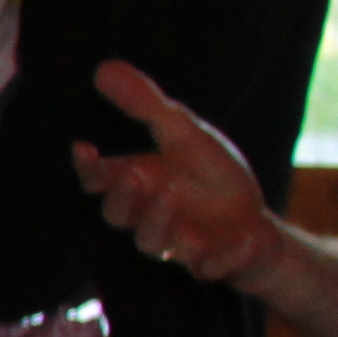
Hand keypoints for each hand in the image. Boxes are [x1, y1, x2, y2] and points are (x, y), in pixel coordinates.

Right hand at [73, 61, 279, 288]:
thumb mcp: (184, 133)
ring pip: (150, 245)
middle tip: (137, 173)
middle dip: (122, 198)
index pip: (97, 181)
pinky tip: (242, 239)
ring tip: (169, 192)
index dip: (86, 168)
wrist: (252, 222)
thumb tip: (103, 67)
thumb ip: (145, 104)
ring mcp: (175, 244)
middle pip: (116, 216)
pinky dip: (223, 259)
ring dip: (156, 221)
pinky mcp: (207, 265)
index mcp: (135, 185)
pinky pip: (208, 269)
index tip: (84, 147)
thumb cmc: (211, 176)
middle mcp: (145, 217)